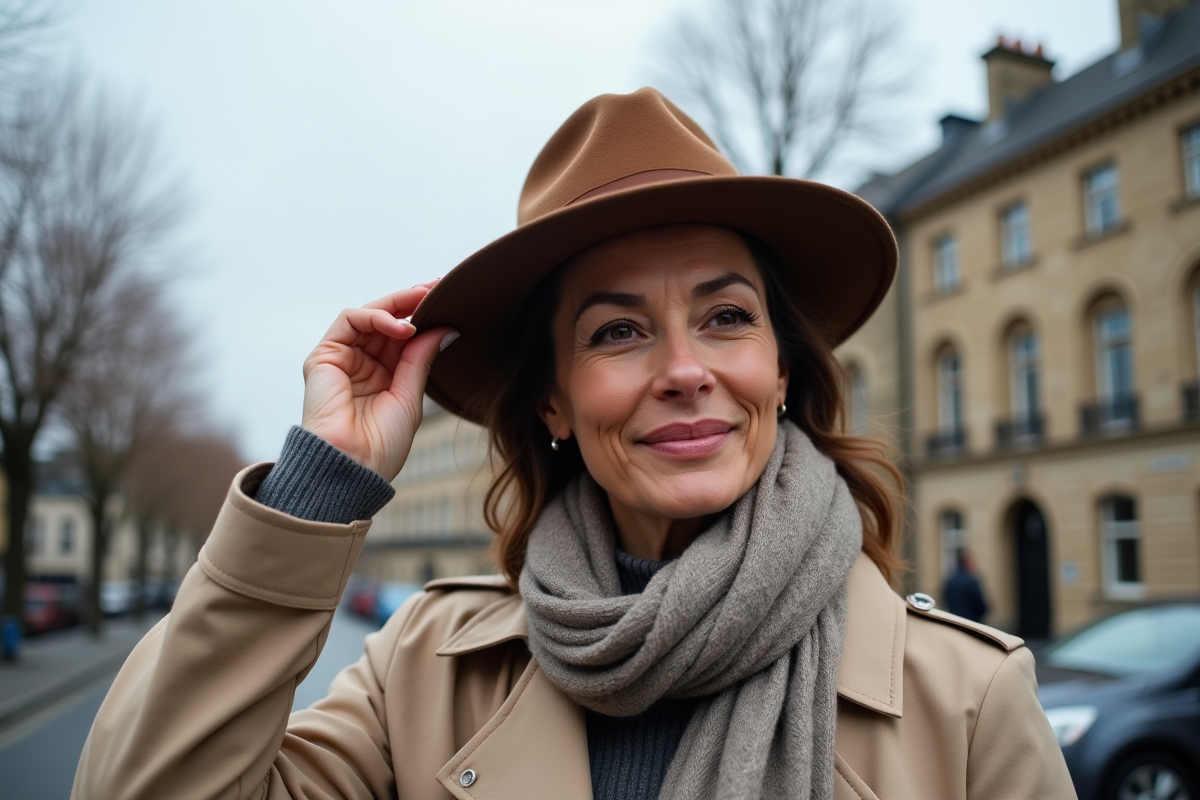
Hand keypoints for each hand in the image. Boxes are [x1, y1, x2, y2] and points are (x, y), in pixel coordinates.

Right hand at [300, 283, 454, 481]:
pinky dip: (376, 316)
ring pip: (368, 315)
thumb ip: (421, 358)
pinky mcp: (323, 357)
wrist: (354, 467)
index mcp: (383, 376)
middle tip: (437, 288)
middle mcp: (361, 363)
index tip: (446, 300)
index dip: (422, 316)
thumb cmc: (382, 444)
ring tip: (423, 301)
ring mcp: (341, 358)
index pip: (402, 336)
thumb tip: (445, 327)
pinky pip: (349, 320)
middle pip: (386, 320)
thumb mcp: (411, 395)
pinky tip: (401, 326)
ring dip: (397, 305)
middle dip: (412, 302)